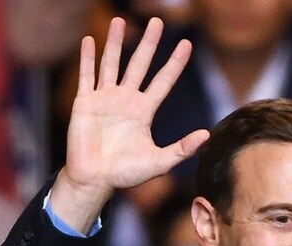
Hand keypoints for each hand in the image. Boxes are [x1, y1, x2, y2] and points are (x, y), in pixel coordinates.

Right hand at [50, 17, 209, 233]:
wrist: (95, 180)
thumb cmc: (125, 174)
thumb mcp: (159, 162)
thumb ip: (182, 149)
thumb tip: (207, 135)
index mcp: (144, 112)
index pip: (163, 81)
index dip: (174, 63)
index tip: (186, 44)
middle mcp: (126, 101)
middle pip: (139, 65)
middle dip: (148, 44)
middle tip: (157, 22)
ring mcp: (104, 100)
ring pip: (111, 64)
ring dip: (114, 43)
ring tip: (119, 21)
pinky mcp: (85, 104)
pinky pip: (86, 77)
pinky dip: (87, 59)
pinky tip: (90, 41)